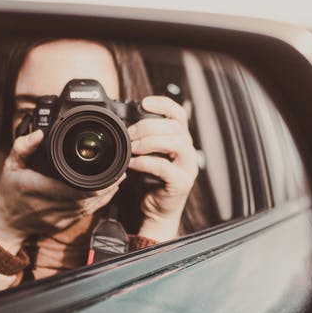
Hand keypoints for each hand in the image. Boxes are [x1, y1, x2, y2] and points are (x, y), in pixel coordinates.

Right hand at [0, 130, 122, 251]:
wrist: (7, 222)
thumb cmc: (10, 191)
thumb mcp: (10, 165)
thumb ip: (23, 147)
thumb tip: (39, 133)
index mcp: (38, 189)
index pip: (74, 188)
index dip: (96, 182)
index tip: (110, 170)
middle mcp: (50, 206)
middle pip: (88, 197)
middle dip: (108, 185)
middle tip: (122, 170)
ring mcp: (58, 218)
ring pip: (90, 207)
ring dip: (107, 193)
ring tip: (119, 178)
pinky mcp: (64, 224)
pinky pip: (86, 214)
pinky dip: (99, 202)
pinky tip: (108, 192)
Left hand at [128, 96, 198, 241]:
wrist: (156, 209)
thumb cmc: (150, 180)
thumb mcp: (146, 154)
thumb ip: (142, 138)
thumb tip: (123, 122)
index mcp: (180, 139)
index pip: (179, 114)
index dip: (163, 104)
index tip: (145, 103)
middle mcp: (188, 150)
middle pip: (175, 126)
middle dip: (149, 126)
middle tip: (130, 133)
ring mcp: (188, 166)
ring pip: (176, 142)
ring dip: (150, 142)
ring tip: (132, 147)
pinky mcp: (182, 182)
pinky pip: (166, 167)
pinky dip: (147, 162)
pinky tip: (134, 163)